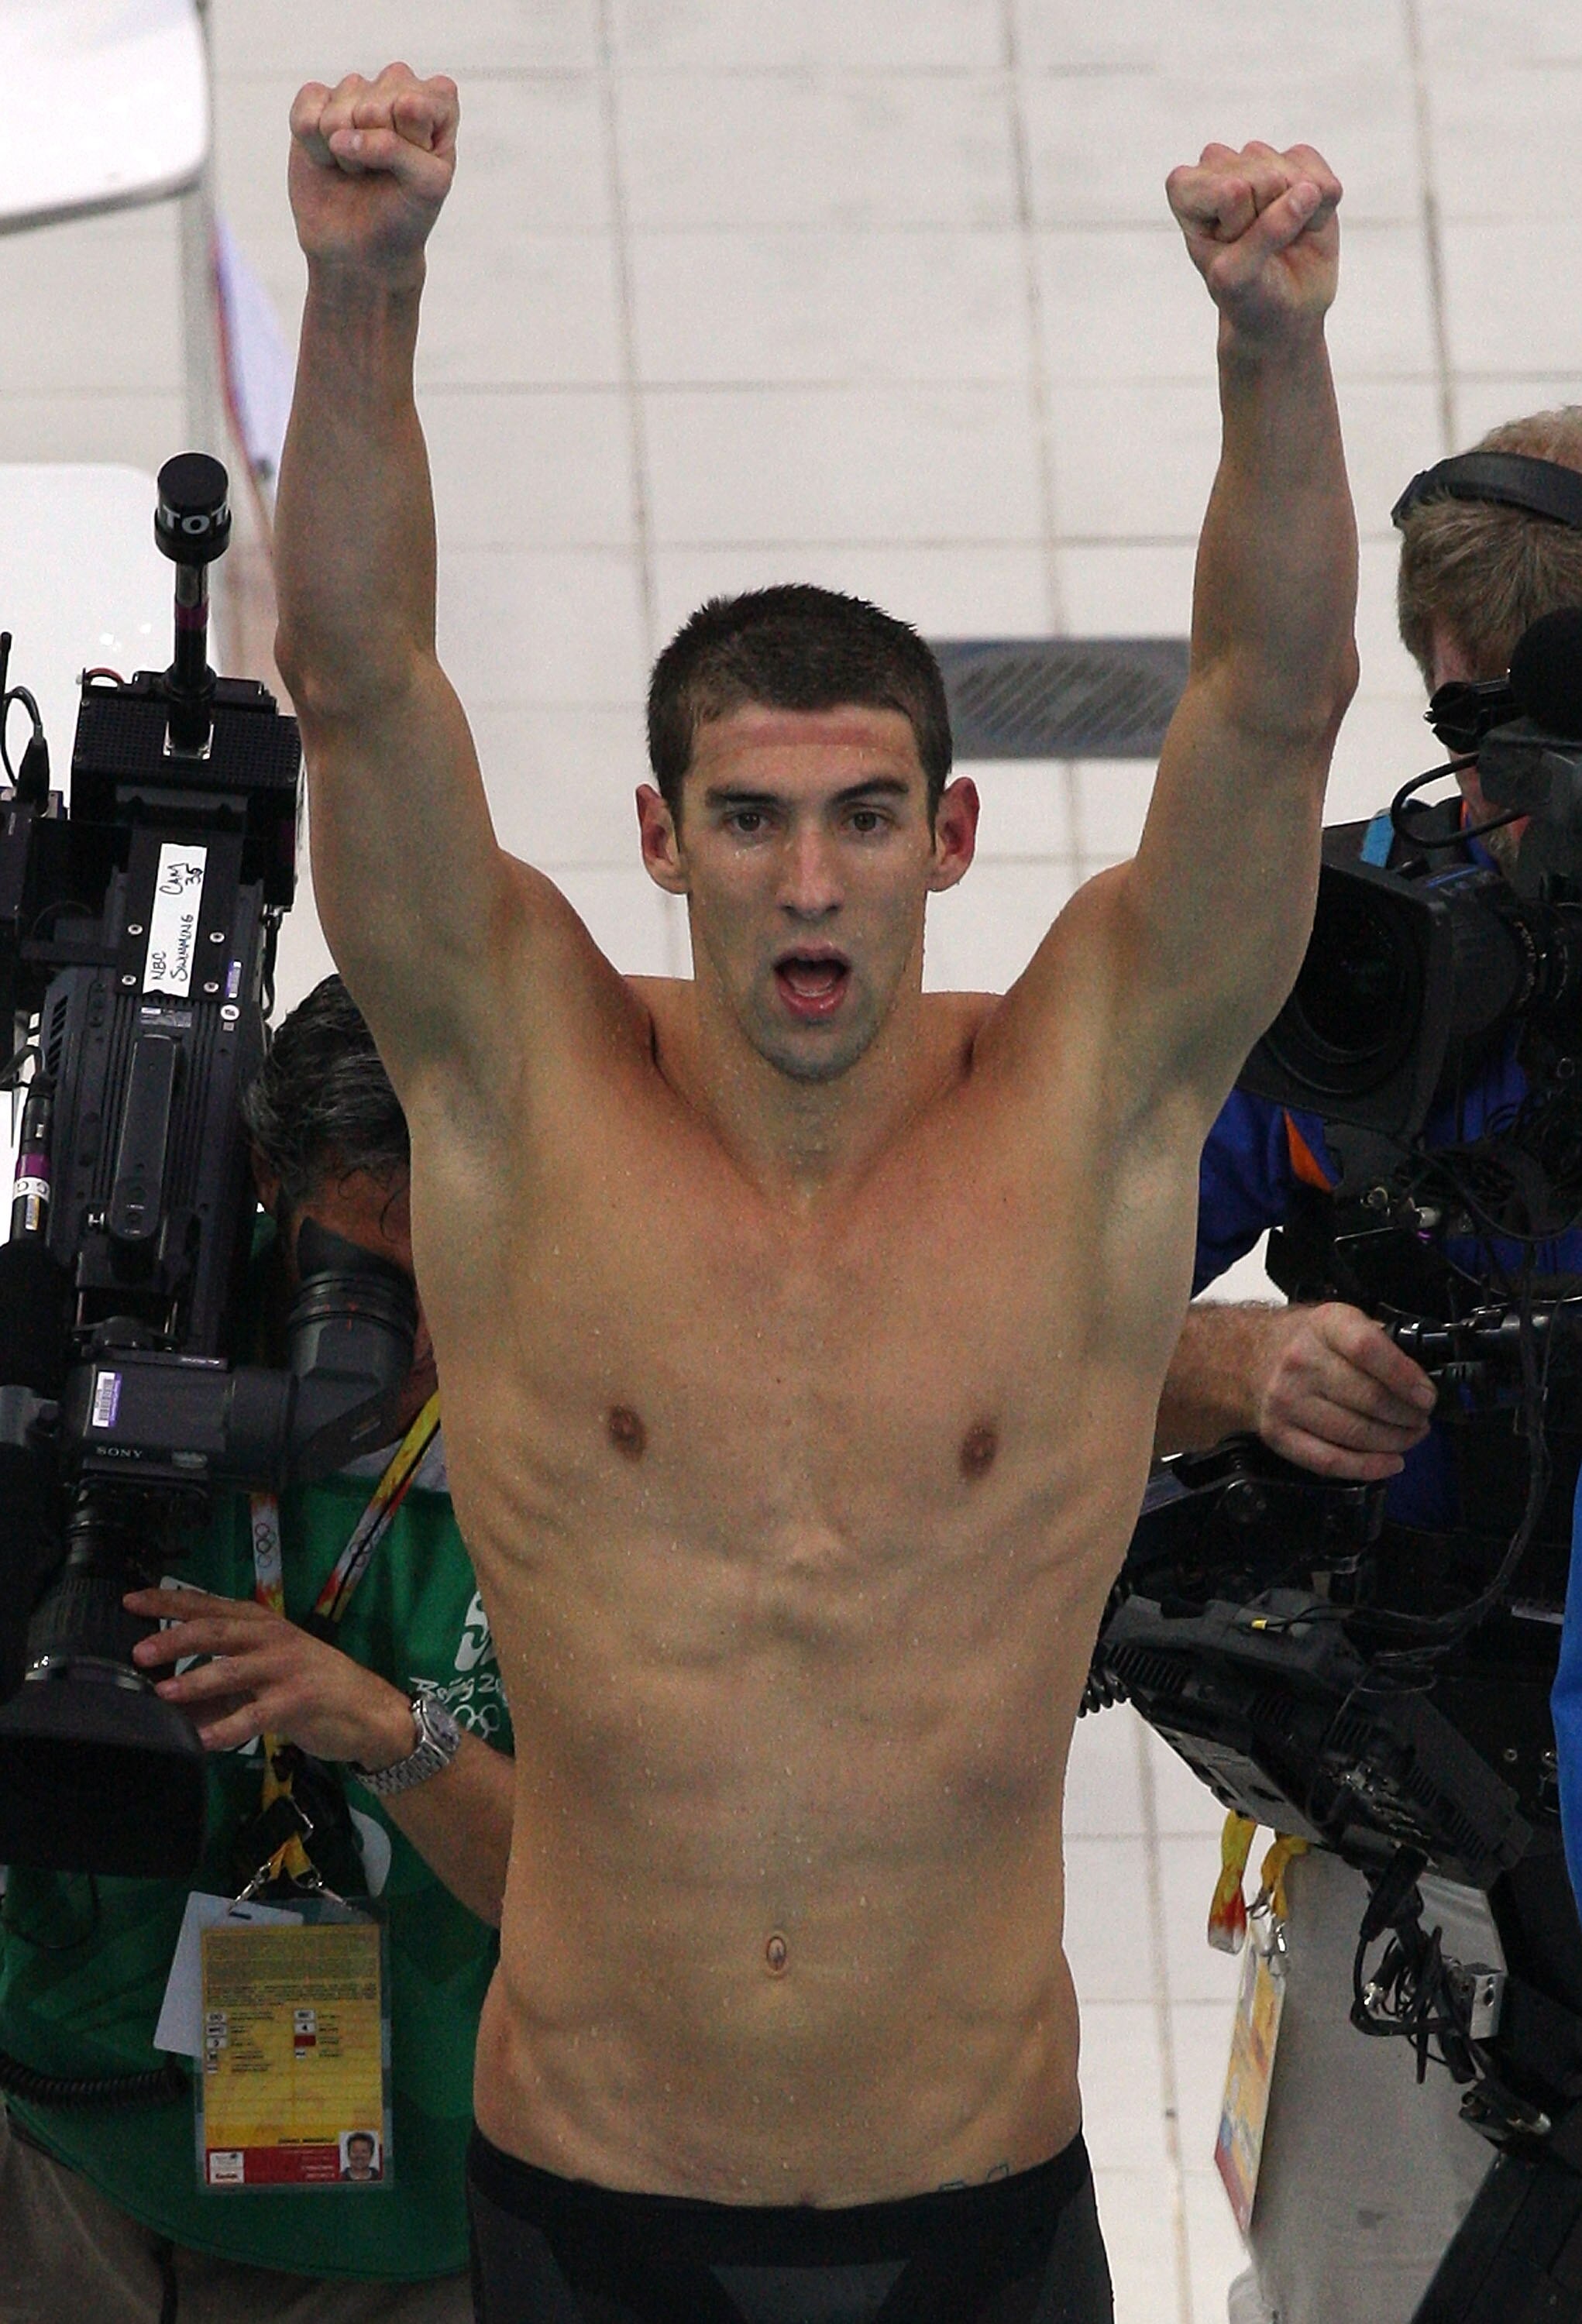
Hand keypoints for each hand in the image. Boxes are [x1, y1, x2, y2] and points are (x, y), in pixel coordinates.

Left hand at [125, 1586, 415, 1764]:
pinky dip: (226, 1729)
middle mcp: (271, 1638)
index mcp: (261, 1623)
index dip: (168, 1603)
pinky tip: (202, 1741)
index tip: (131, 1602)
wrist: (367, 1709)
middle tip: (139, 1652)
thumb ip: (219, 1682)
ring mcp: (285, 1669)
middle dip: (175, 1638)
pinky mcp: (296, 1702)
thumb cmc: (311, 1685)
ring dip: (195, 1681)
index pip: (208, 1607)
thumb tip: (164, 1696)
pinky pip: (254, 1716)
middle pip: (216, 1632)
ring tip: (163, 1693)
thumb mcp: (265, 1673)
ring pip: (233, 1670)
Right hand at [289, 64, 458, 285]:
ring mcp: (354, 92)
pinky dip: (315, 147)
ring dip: (346, 156)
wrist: (362, 248)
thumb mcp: (425, 186)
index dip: (410, 143)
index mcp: (436, 101)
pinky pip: (306, 113)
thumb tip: (341, 135)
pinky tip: (329, 159)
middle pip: (374, 105)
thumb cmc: (404, 214)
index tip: (415, 169)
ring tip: (358, 169)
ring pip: (339, 111)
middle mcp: (396, 87)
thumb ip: (398, 149)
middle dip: (374, 151)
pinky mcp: (316, 103)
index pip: (416, 103)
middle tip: (381, 173)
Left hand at [1167, 140, 1340, 342]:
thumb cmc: (1246, 294)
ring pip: (1293, 174)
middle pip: (1264, 179)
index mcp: (1187, 191)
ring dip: (1296, 217)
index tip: (1230, 248)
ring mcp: (1260, 161)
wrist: (1282, 308)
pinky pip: (1323, 178)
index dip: (1239, 225)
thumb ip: (1265, 234)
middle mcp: (1220, 167)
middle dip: (1269, 222)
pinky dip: (1322, 209)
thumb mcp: (1239, 278)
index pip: (1229, 190)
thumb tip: (1308, 191)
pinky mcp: (1299, 163)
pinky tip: (1304, 225)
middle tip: (1257, 248)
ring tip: (1279, 238)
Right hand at [1248, 1302, 1435, 1480]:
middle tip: (1421, 1418)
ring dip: (1395, 1442)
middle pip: (1368, 1398)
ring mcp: (1287, 1401)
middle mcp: (1300, 1362)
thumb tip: (1423, 1379)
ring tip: (1410, 1436)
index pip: (1367, 1348)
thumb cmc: (1307, 1343)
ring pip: (1354, 1434)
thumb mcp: (1341, 1322)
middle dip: (1408, 1415)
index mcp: (1324, 1326)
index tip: (1427, 1395)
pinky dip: (1369, 1467)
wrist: (1248, 1359)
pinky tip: (1391, 1462)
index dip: (1404, 1376)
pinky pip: (1330, 1461)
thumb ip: (1380, 1342)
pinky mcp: (1279, 1435)